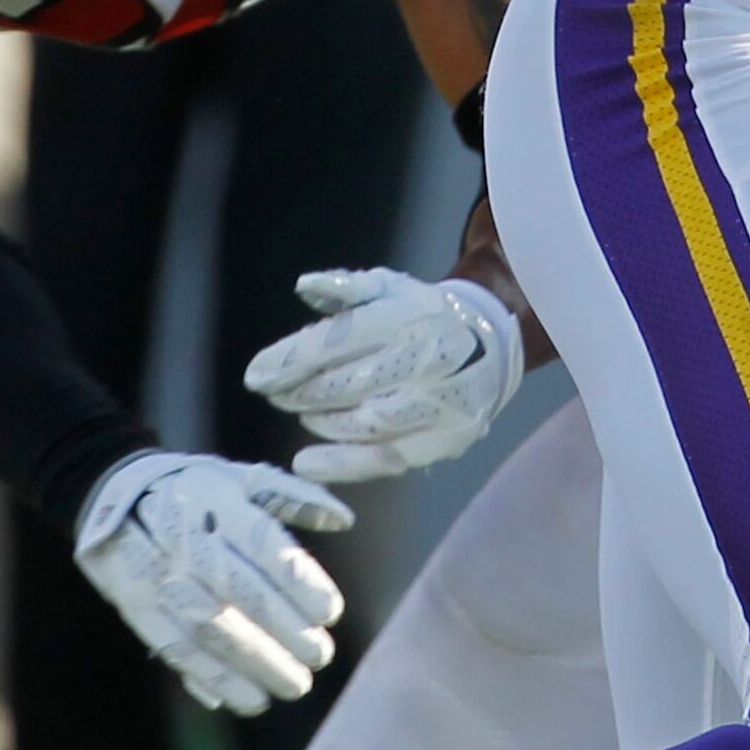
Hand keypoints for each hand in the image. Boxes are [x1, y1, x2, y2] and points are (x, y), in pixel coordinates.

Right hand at [71, 451, 351, 715]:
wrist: (109, 493)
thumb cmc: (196, 490)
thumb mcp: (241, 478)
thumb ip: (295, 497)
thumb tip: (345, 520)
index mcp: (214, 497)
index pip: (260, 540)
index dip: (296, 579)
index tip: (332, 610)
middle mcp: (183, 535)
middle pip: (237, 588)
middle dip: (283, 627)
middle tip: (321, 655)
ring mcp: (155, 572)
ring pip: (208, 626)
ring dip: (255, 662)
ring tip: (296, 684)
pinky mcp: (136, 605)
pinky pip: (176, 648)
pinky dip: (215, 679)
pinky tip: (252, 699)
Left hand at [245, 268, 523, 483]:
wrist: (493, 345)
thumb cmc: (424, 314)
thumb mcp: (390, 287)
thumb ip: (346, 287)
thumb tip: (304, 286)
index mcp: (412, 314)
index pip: (340, 339)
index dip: (292, 359)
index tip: (256, 375)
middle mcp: (431, 358)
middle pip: (349, 383)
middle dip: (301, 391)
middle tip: (273, 393)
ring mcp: (443, 402)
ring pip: (365, 423)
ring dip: (321, 421)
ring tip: (301, 412)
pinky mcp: (449, 438)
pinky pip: (388, 457)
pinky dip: (343, 463)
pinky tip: (307, 462)